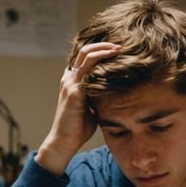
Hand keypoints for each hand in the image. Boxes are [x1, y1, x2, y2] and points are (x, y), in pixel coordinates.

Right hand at [36, 42, 120, 175]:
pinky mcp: (74, 92)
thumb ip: (97, 94)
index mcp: (71, 80)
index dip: (99, 49)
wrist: (64, 141)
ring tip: (120, 50)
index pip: (84, 56)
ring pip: (87, 56)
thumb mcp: (90, 106)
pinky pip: (90, 71)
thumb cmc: (78, 127)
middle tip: (120, 46)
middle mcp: (69, 78)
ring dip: (105, 50)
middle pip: (85, 50)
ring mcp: (70, 83)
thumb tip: (115, 90)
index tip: (117, 50)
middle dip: (104, 45)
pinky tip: (116, 67)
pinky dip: (103, 65)